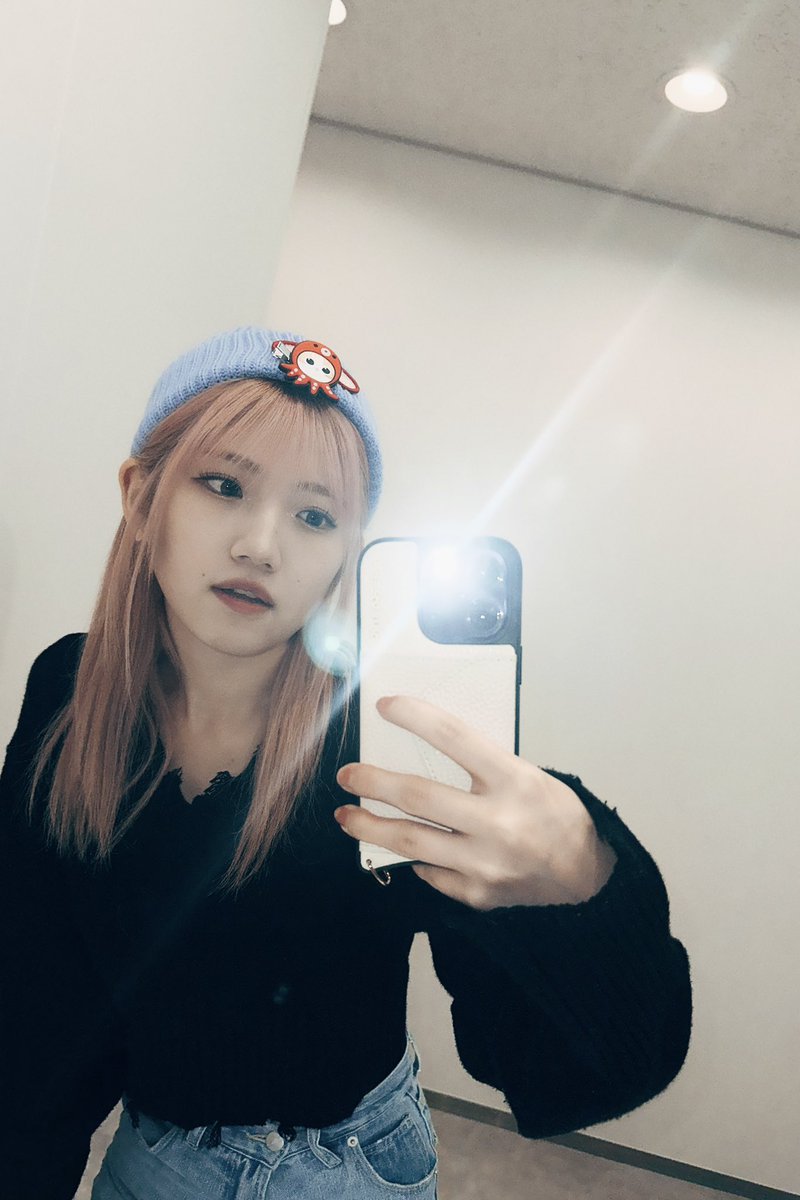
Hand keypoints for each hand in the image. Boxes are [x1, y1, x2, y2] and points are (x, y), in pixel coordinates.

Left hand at [334, 695, 616, 910]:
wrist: (587, 876)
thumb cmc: (556, 815)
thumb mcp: (528, 775)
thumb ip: (481, 766)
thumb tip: (422, 751)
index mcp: (515, 781)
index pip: (454, 738)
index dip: (416, 718)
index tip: (385, 706)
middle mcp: (498, 822)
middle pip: (418, 796)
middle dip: (373, 783)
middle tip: (346, 775)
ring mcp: (485, 862)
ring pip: (411, 840)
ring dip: (370, 827)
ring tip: (346, 816)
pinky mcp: (477, 893)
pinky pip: (430, 872)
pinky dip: (414, 858)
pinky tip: (402, 849)